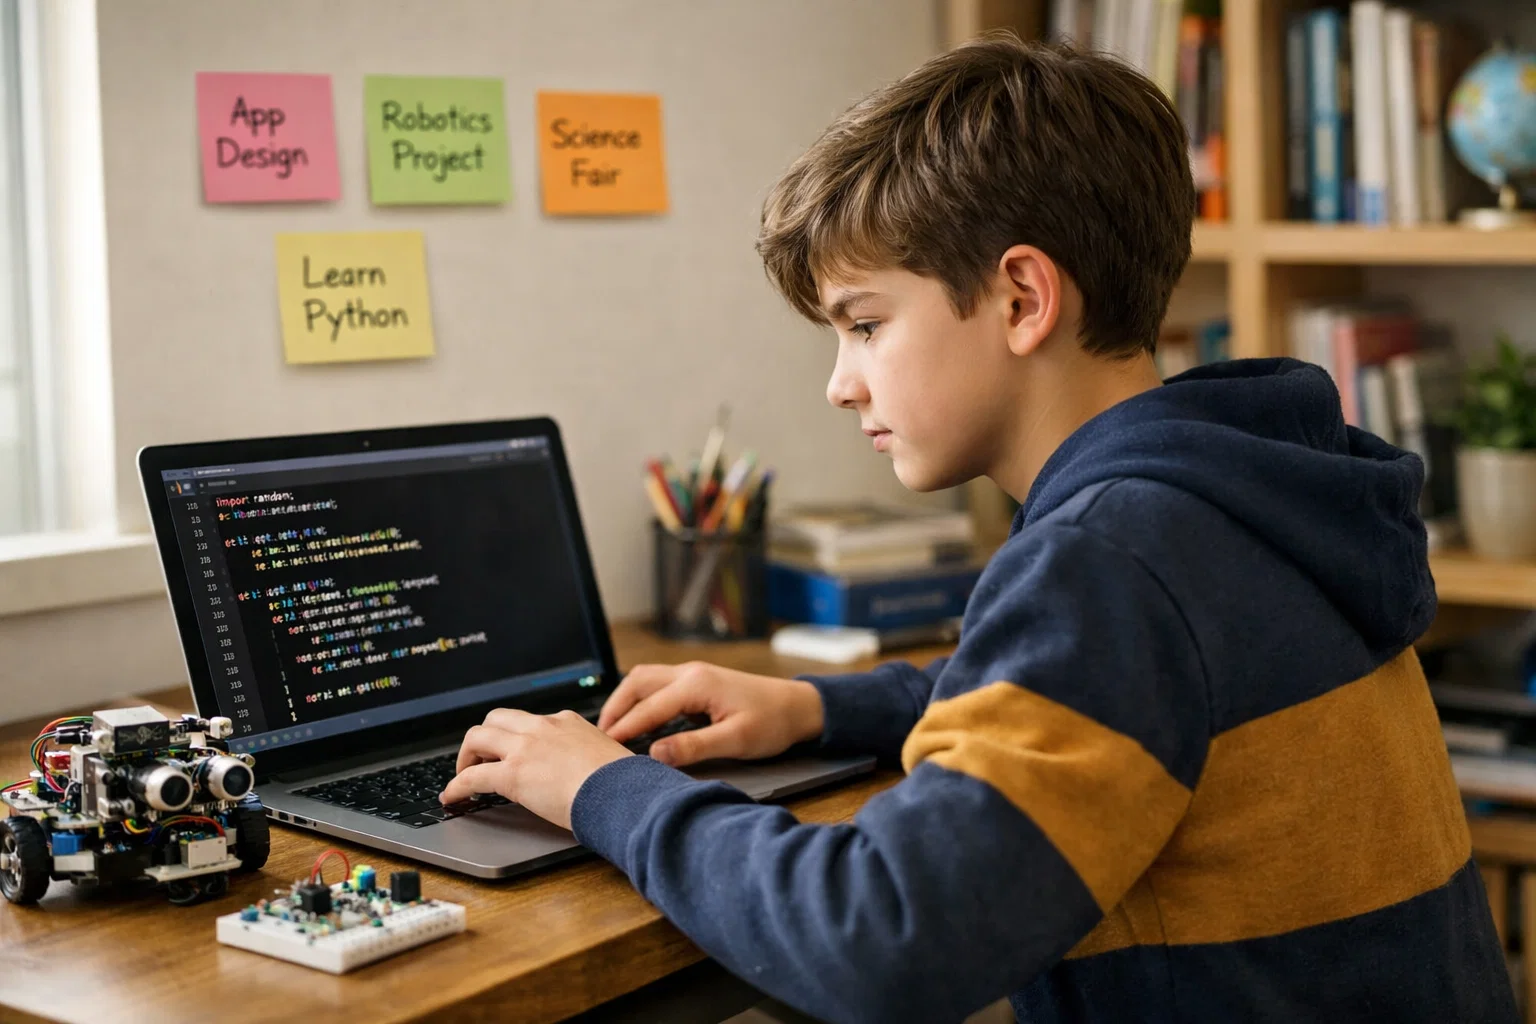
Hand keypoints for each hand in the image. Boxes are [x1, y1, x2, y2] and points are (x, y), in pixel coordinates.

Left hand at [439, 708, 631, 830]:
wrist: (622, 793)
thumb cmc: (623, 783)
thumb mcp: (606, 757)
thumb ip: (589, 757)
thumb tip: (590, 774)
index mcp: (567, 721)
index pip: (530, 721)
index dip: (513, 737)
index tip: (510, 751)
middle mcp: (543, 727)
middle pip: (496, 718)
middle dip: (483, 738)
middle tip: (480, 759)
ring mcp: (525, 748)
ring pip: (477, 736)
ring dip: (465, 756)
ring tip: (462, 776)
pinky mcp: (513, 773)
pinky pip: (471, 777)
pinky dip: (456, 786)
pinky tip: (451, 798)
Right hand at [598, 662, 824, 767]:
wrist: (798, 706)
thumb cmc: (772, 722)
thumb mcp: (736, 740)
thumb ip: (694, 747)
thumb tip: (655, 754)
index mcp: (697, 684)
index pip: (649, 707)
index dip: (624, 728)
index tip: (602, 746)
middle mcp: (690, 672)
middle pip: (637, 682)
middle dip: (615, 707)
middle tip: (598, 736)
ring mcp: (693, 673)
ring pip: (645, 679)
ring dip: (625, 700)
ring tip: (611, 728)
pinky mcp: (698, 680)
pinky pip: (658, 684)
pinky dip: (640, 698)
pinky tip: (637, 718)